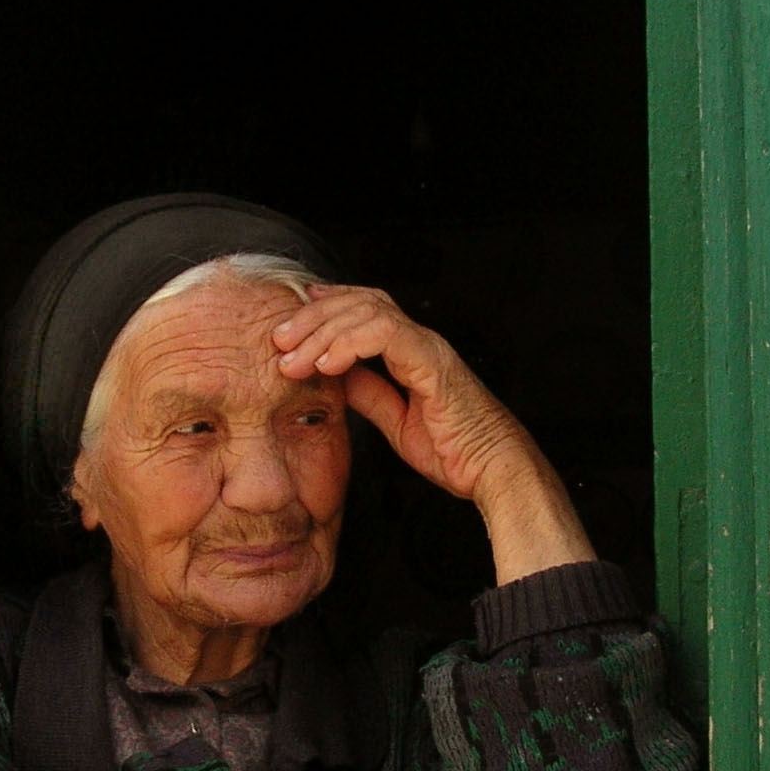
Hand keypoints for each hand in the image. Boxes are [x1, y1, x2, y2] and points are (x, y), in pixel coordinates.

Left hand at [272, 286, 594, 582]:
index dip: (324, 308)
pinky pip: (384, 334)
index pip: (363, 309)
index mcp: (411, 351)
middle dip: (312, 316)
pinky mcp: (433, 362)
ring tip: (291, 357)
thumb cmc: (454, 450)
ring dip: (322, 331)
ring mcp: (428, 346)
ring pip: (367, 310)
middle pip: (359, 300)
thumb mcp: (395, 420)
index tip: (289, 326)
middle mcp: (420, 339)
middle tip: (277, 340)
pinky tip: (325, 364)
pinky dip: (349, 344)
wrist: (492, 470)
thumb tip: (337, 377)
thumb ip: (369, 393)